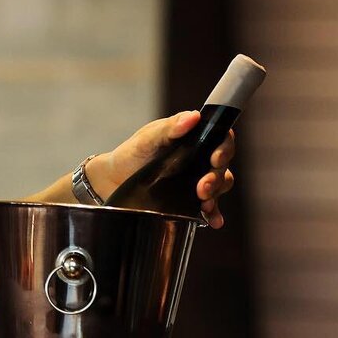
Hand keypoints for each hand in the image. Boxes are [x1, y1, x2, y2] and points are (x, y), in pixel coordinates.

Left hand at [89, 110, 235, 227]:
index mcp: (193, 138)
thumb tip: (194, 117)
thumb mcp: (148, 138)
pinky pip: (209, 207)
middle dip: (216, 177)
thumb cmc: (131, 153)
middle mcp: (199, 158)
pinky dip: (213, 214)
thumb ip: (170, 127)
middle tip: (202, 187)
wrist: (113, 180)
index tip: (215, 158)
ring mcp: (196, 179)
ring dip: (215, 195)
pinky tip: (212, 221)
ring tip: (203, 203)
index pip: (220, 138)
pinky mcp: (191, 199)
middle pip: (222, 165)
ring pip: (219, 185)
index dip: (224, 147)